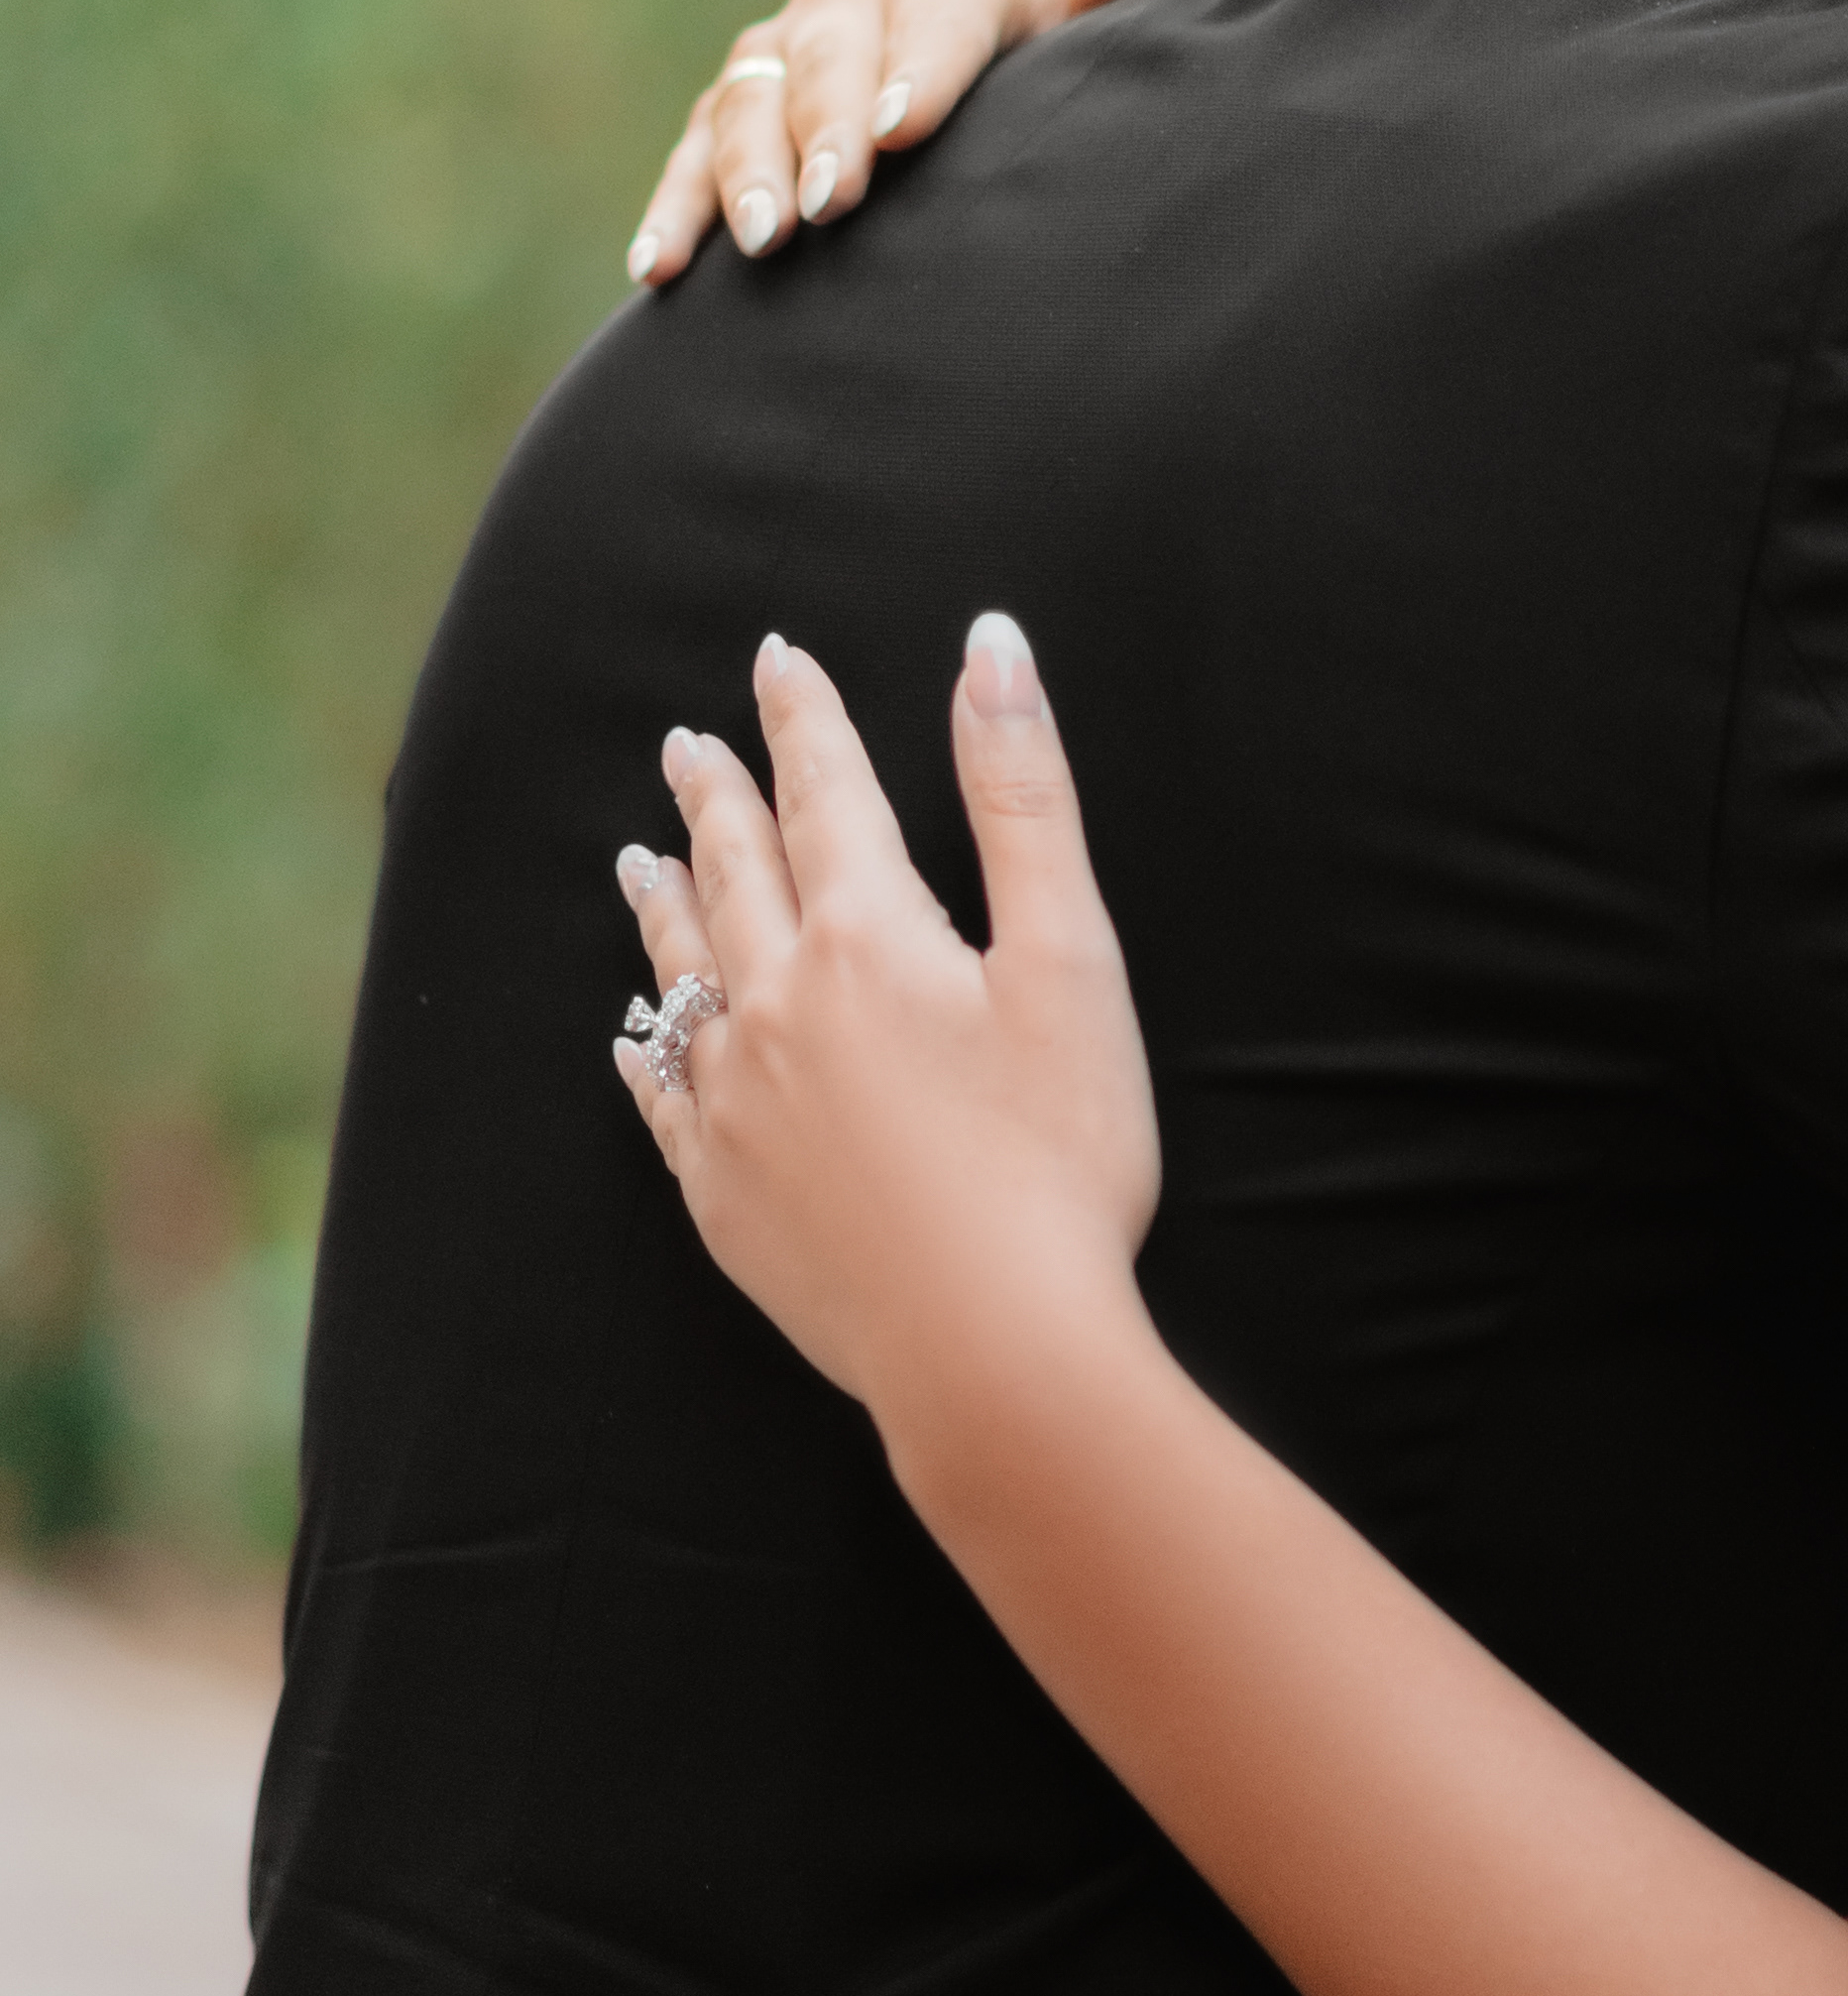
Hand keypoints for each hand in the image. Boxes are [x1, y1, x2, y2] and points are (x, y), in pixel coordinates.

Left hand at [613, 621, 1161, 1445]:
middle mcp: (777, 1006)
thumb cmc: (1058, 1158)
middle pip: (736, 871)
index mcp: (868, 939)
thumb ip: (1022, 799)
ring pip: (681, 973)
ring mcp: (735, 1105)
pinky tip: (630, 1034)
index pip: (826, 794)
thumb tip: (991, 648)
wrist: (990, 1347)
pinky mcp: (722, 1194)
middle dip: (718, 797)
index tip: (776, 658)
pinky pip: (659, 1095)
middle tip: (687, 745)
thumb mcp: (1069, 960)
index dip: (804, 719)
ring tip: (640, 856)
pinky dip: (644, 1045)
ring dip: (665, 903)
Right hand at [626, 0, 1196, 283]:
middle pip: (826, 55)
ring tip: (762, 241)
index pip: (933, 15)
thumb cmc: (1057, 55)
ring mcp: (784, 51)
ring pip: (748, 101)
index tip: (905, 135)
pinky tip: (658, 268)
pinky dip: (674, 206)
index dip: (918, 72)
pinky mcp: (734, 107)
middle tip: (830, 207)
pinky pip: (693, 151)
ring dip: (744, 170)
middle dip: (824, 131)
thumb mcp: (1099, 19)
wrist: (991, 71)